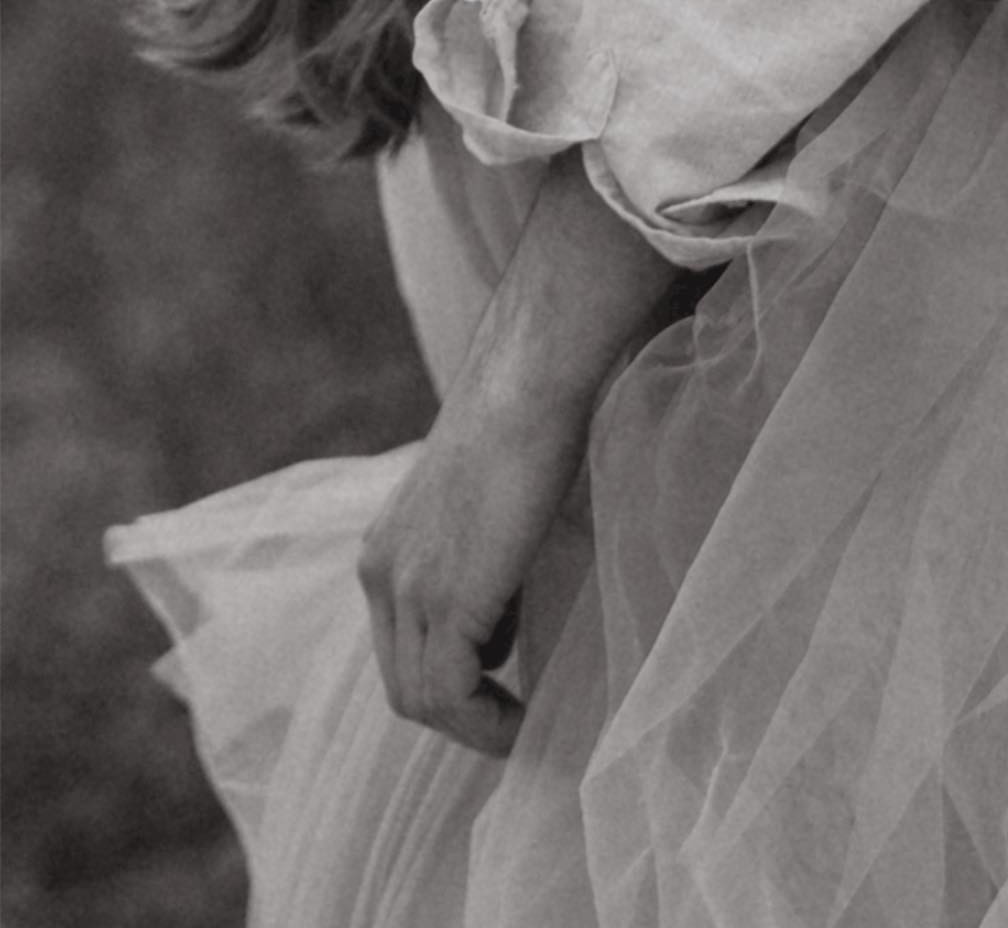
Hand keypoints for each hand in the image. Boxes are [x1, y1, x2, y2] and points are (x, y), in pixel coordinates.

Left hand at [358, 351, 592, 754]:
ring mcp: (407, 587)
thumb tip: (504, 619)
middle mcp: (380, 572)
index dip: (451, 678)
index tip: (503, 685)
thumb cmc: (525, 421)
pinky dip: (486, 722)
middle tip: (516, 716)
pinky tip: (527, 718)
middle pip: (403, 683)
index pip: (400, 646)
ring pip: (422, 697)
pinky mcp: (445, 600)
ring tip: (525, 723)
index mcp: (386, 548)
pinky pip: (450, 695)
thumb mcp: (483, 502)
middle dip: (460, 711)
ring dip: (475, 724)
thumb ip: (478, 558)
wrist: (528, 382)